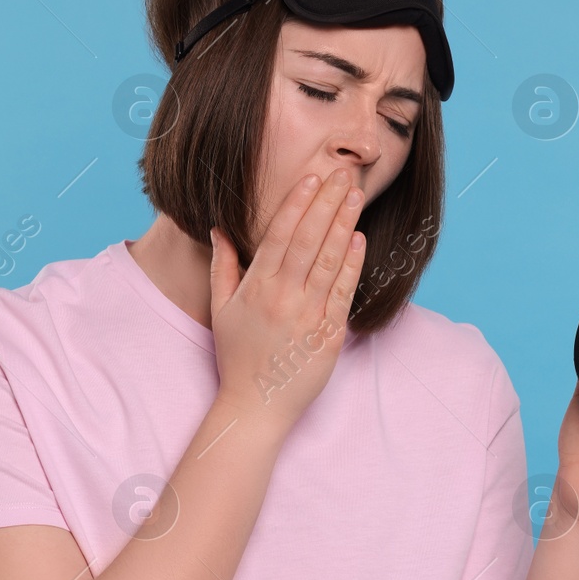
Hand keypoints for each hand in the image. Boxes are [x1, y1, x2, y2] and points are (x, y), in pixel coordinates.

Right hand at [208, 167, 365, 428]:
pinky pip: (343, 293)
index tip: (312, 178)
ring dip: (344, 224)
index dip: (298, 204)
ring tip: (356, 195)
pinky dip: (352, 264)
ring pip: (329, 261)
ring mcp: (308, 316)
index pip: (280, 236)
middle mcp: (283, 298)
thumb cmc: (237, 357)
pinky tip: (358, 238)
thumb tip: (220, 228)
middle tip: (344, 173)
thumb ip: (223, 267)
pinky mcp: (329, 335)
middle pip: (309, 240)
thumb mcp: (221, 309)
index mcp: (257, 288)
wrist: (257, 406)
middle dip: (327, 203)